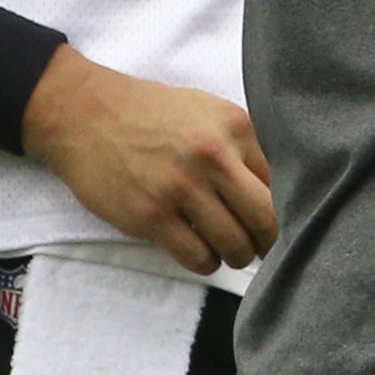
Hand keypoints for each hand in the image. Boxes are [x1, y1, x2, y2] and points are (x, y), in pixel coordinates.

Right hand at [21, 47, 277, 274]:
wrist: (85, 113)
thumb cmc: (153, 115)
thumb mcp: (208, 112)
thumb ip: (246, 145)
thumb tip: (285, 190)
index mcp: (235, 127)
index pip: (285, 181)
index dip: (289, 207)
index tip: (281, 219)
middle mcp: (213, 156)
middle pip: (267, 219)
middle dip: (270, 241)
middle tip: (262, 246)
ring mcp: (181, 187)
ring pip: (236, 245)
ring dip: (238, 256)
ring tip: (229, 249)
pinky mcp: (151, 215)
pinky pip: (199, 258)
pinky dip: (206, 262)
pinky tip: (201, 251)